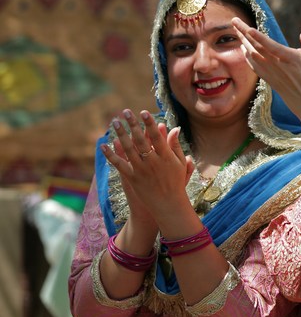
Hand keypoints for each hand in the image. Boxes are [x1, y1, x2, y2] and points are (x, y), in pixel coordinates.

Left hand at [102, 109, 193, 224]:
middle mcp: (152, 162)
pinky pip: (119, 164)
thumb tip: (175, 128)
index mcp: (166, 157)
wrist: (168, 204)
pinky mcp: (132, 178)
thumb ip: (175, 145)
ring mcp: (141, 170)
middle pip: (140, 139)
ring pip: (128, 149)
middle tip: (126, 112)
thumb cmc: (176, 182)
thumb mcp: (180, 163)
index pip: (156, 136)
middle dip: (132, 124)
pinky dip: (111, 154)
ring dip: (120, 134)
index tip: (143, 112)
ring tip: (115, 122)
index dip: (149, 124)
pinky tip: (104, 145)